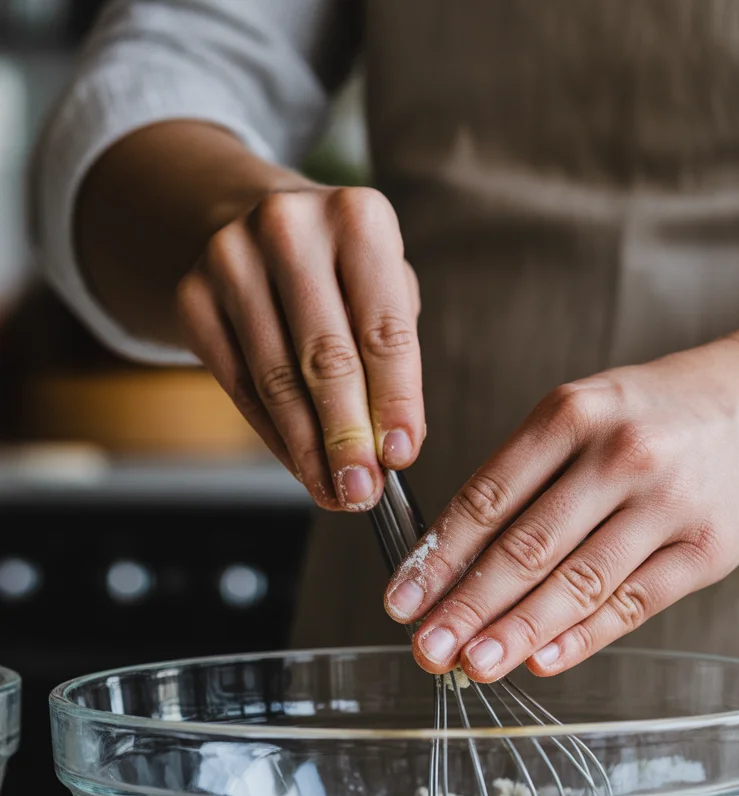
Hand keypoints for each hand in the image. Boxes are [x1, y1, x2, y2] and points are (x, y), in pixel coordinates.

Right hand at [176, 185, 421, 509]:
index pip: (383, 328)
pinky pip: (239, 385)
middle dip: (348, 437)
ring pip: (276, 379)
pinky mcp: (192, 297)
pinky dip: (274, 435)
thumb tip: (392, 444)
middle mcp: (290, 228)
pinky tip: (300, 466)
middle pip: (325, 357)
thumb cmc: (337, 266)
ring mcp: (231, 260)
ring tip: (334, 491)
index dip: (395, 401)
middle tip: (362, 491)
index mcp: (357, 217)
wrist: (247, 219)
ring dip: (308, 449)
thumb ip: (394, 355)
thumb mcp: (383, 284)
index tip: (401, 456)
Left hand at [384, 340, 738, 677]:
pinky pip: (634, 603)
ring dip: (518, 632)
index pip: (489, 497)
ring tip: (472, 665)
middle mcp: (620, 455)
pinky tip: (542, 661)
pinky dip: (583, 637)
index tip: (402, 600)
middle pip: (527, 547)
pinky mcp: (706, 549)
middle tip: (426, 648)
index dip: (439, 557)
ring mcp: (668, 504)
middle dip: (467, 606)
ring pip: (578, 582)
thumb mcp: (583, 413)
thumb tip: (452, 562)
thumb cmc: (654, 416)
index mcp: (572, 413)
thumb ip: (524, 476)